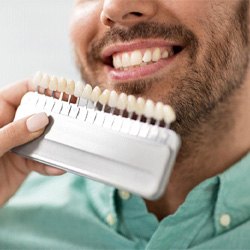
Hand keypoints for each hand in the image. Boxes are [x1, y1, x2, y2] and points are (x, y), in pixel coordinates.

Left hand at [0, 79, 64, 207]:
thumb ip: (13, 133)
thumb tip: (41, 119)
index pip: (17, 93)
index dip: (38, 87)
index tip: (59, 89)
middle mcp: (7, 127)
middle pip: (34, 113)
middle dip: (53, 114)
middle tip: (72, 113)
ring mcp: (17, 145)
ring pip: (41, 137)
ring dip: (55, 142)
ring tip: (68, 143)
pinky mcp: (23, 164)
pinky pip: (41, 161)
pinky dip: (50, 164)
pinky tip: (58, 167)